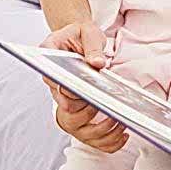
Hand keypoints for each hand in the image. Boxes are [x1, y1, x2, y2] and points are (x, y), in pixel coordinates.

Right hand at [41, 22, 127, 152]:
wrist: (78, 38)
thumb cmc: (80, 35)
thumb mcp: (88, 32)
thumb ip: (92, 47)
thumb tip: (97, 63)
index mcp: (49, 62)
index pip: (53, 82)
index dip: (67, 89)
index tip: (82, 91)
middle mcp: (54, 84)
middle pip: (65, 108)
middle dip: (86, 110)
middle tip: (106, 105)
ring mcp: (63, 98)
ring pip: (74, 124)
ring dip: (96, 128)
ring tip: (118, 121)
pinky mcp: (76, 107)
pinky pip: (85, 130)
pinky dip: (103, 137)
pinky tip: (121, 135)